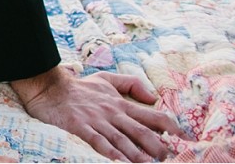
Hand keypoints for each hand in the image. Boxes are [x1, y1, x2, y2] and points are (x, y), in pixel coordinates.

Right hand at [11, 65, 184, 161]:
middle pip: (142, 132)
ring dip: (139, 156)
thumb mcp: (106, 79)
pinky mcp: (79, 127)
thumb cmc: (79, 87)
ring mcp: (96, 121)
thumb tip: (154, 97)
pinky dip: (110, 153)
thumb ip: (131, 84)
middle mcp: (112, 113)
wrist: (48, 87)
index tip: (186, 140)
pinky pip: (98, 142)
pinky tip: (119, 162)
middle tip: (170, 161)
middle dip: (159, 149)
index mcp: (121, 103)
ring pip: (123, 140)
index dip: (172, 128)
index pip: (153, 116)